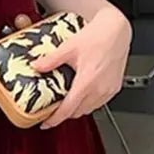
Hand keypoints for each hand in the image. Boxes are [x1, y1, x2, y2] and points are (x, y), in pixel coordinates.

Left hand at [31, 5, 131, 129]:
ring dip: (77, 109)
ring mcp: (108, 90)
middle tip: (53, 109)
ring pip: (89, 109)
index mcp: (86, 82)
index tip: (46, 124)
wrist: (117, 29)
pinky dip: (89, 103)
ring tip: (67, 101)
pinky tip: (83, 93)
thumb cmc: (99, 36)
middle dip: (64, 114)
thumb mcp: (69, 47)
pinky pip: (99, 103)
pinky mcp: (114, 87)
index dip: (54, 120)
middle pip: (77, 112)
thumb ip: (51, 60)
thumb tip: (37, 66)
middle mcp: (99, 89)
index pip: (67, 110)